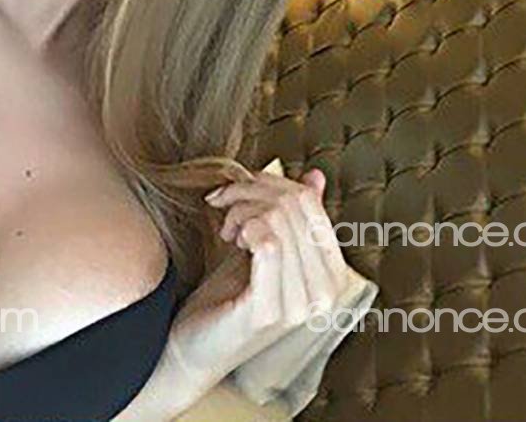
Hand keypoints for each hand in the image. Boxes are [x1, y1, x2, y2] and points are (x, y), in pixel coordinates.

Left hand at [166, 168, 358, 391]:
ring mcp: (301, 305)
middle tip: (226, 204)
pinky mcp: (271, 309)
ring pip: (279, 219)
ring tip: (228, 229)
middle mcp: (326, 294)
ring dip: (242, 210)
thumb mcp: (264, 249)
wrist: (192, 349)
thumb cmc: (227, 299)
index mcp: (333, 276)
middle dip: (252, 192)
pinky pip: (267, 242)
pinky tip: (231, 240)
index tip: (242, 189)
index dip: (273, 184)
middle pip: (295, 206)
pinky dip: (244, 227)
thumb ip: (293, 218)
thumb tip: (315, 177)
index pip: (312, 206)